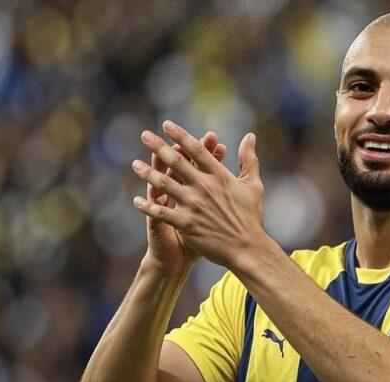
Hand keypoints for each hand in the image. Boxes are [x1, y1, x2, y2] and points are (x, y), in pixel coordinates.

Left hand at [132, 121, 264, 268]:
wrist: (247, 248)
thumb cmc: (250, 217)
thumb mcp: (253, 185)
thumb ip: (249, 159)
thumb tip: (250, 136)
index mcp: (220, 176)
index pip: (197, 150)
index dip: (180, 135)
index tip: (166, 125)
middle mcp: (205, 187)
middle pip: (176, 161)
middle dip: (158, 146)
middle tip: (144, 135)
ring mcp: (194, 205)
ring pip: (165, 184)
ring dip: (147, 173)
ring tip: (135, 164)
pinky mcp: (187, 224)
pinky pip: (162, 213)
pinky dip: (148, 207)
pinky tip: (137, 201)